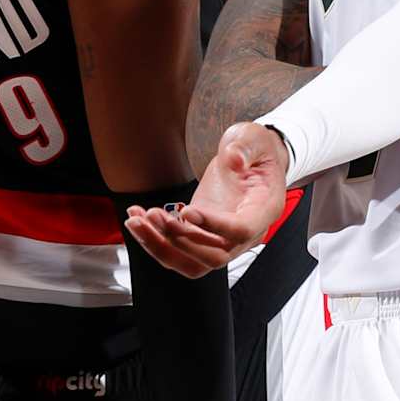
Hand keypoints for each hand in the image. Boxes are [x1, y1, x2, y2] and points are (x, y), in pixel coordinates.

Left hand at [123, 124, 288, 276]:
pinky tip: (137, 217)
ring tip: (137, 220)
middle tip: (155, 215)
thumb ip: (245, 146)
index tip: (187, 211)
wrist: (248, 160)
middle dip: (179, 241)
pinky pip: (177, 251)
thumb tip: (234, 159)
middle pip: (214, 258)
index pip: (240, 230)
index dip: (213, 225)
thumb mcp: (253, 138)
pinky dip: (154, 239)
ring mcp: (222, 240)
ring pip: (191, 263)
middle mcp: (245, 234)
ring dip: (160, 246)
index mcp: (263, 210)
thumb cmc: (254, 150)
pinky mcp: (201, 238)